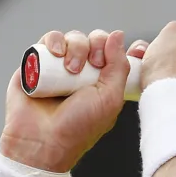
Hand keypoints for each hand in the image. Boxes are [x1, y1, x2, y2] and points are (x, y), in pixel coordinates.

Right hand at [0, 29, 132, 172]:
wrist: (40, 141)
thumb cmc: (77, 127)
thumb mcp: (110, 99)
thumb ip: (119, 67)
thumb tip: (118, 36)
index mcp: (104, 83)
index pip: (118, 55)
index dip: (128, 47)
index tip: (137, 48)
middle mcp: (84, 73)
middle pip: (97, 41)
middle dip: (99, 46)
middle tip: (95, 64)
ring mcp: (60, 67)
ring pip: (75, 38)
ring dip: (78, 47)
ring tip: (72, 69)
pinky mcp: (37, 62)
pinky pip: (50, 39)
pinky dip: (56, 41)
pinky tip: (58, 55)